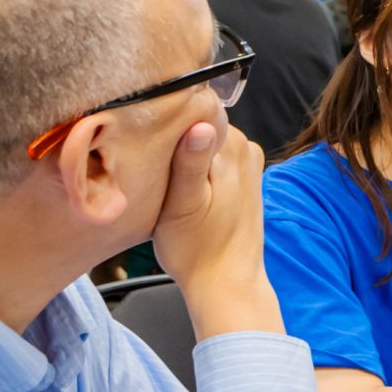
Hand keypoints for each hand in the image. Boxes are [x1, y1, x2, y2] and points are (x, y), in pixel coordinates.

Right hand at [152, 120, 276, 336]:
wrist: (226, 283)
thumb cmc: (197, 250)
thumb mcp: (182, 205)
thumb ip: (189, 162)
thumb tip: (200, 124)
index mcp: (232, 147)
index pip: (193, 108)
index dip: (164, 121)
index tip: (144, 141)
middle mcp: (245, 148)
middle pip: (198, 123)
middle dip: (172, 140)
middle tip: (151, 169)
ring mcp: (247, 162)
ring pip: (203, 141)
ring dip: (182, 156)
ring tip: (165, 183)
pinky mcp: (244, 178)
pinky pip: (212, 158)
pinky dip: (195, 168)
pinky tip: (181, 190)